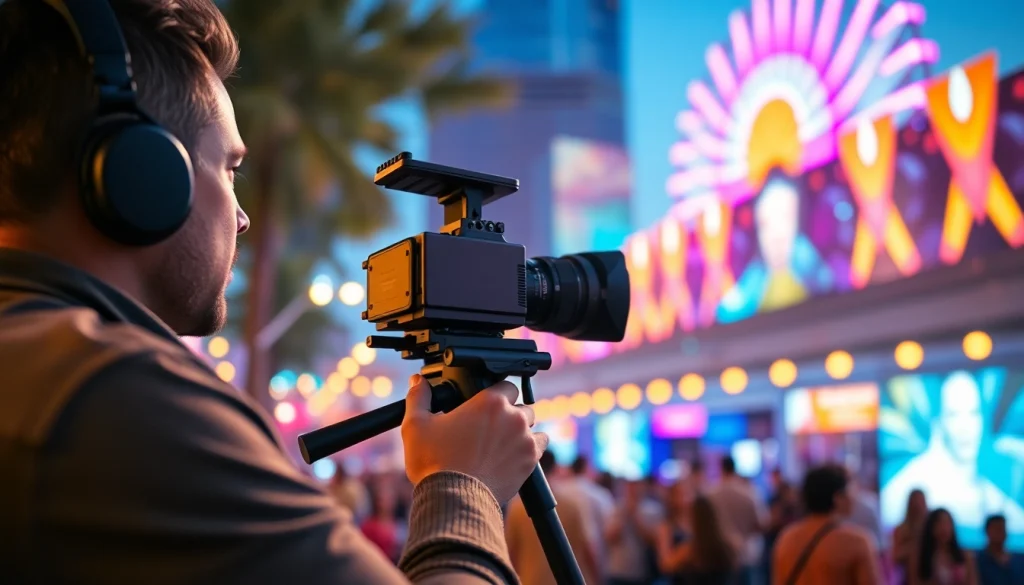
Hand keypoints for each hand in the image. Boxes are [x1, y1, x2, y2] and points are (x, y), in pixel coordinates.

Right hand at [401, 374, 547, 502]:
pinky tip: (513, 454)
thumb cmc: (434, 463)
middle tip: (488, 428)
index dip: (496, 393)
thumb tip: (419, 381)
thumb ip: (419, 397)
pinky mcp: (531, 461)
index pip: (506, 385)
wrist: (453, 501)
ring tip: (499, 444)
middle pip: (520, 406)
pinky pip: (540, 446)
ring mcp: (525, 439)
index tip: (485, 405)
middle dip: (507, 413)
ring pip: (531, 426)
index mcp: (490, 401)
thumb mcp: (416, 425)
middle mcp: (513, 416)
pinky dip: (529, 448)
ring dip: (519, 430)